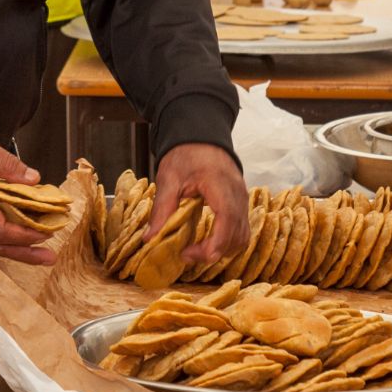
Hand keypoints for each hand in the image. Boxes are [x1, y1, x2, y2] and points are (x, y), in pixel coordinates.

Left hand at [149, 143, 247, 265]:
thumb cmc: (186, 154)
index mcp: (221, 187)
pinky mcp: (241, 202)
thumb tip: (149, 237)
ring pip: (242, 236)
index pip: (227, 224)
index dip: (212, 246)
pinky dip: (227, 241)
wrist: (200, 136)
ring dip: (222, 250)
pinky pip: (242, 229)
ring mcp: (242, 199)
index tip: (190, 254)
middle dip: (214, 252)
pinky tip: (208, 241)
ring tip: (197, 250)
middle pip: (237, 236)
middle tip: (187, 254)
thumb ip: (161, 208)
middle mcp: (238, 196)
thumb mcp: (169, 179)